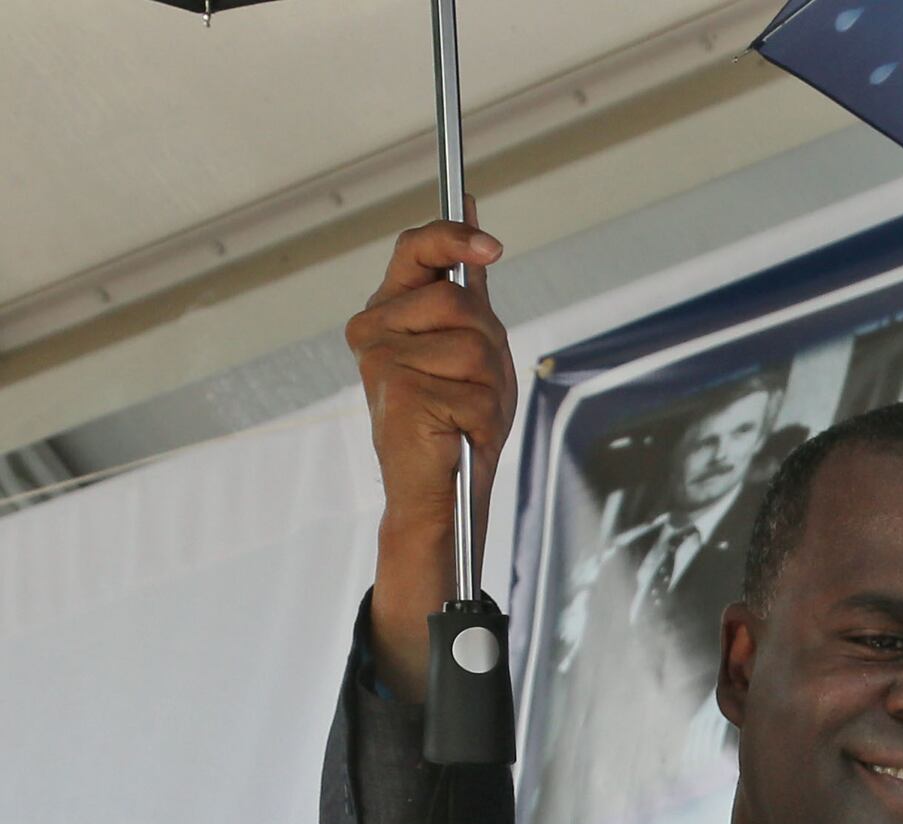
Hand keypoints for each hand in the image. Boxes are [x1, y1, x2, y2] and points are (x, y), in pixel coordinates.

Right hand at [346, 219, 517, 700]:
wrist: (440, 490)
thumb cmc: (456, 419)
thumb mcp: (472, 346)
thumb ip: (468, 287)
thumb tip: (475, 217)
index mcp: (389, 310)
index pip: (415, 249)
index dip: (454, 237)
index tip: (491, 245)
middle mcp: (374, 328)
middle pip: (457, 299)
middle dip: (488, 341)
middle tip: (475, 383)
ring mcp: (380, 359)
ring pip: (472, 342)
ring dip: (490, 382)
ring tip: (466, 408)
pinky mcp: (398, 391)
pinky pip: (475, 386)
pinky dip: (484, 413)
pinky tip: (458, 429)